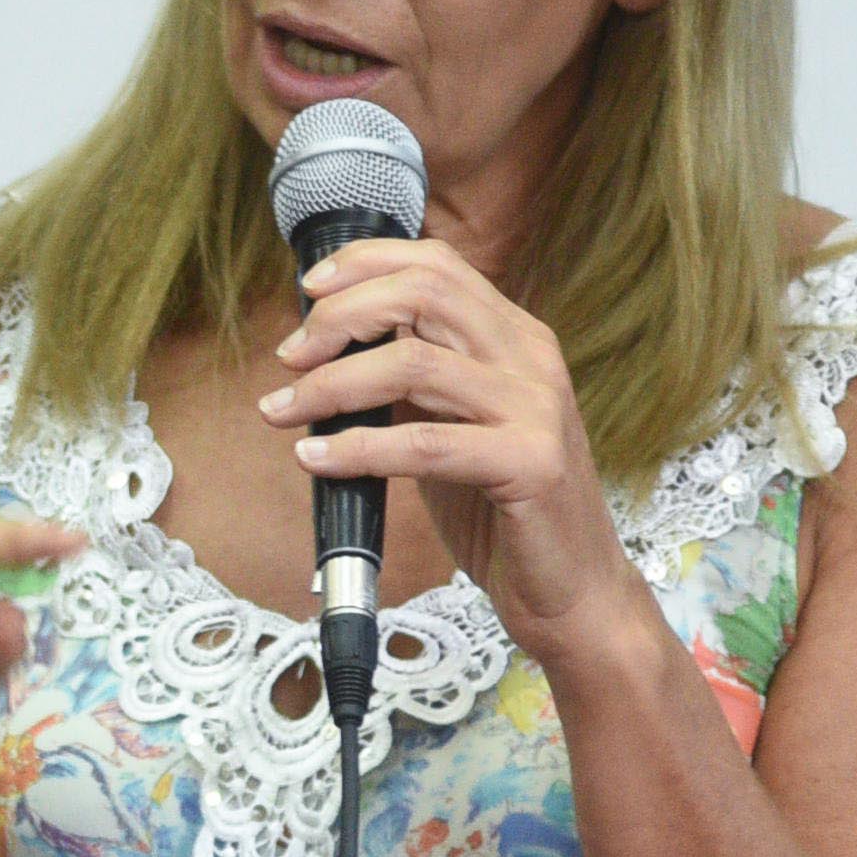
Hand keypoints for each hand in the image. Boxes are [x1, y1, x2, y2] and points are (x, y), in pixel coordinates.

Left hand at [261, 236, 643, 655]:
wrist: (573, 591)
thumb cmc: (503, 509)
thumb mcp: (453, 424)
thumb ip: (410, 381)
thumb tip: (322, 350)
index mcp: (516, 337)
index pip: (437, 264)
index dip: (364, 265)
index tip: (308, 290)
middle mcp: (531, 358)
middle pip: (423, 293)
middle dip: (339, 316)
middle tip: (290, 357)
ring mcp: (536, 408)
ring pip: (413, 363)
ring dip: (331, 384)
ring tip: (284, 411)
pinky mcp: (532, 465)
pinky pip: (426, 444)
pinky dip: (359, 447)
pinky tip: (317, 459)